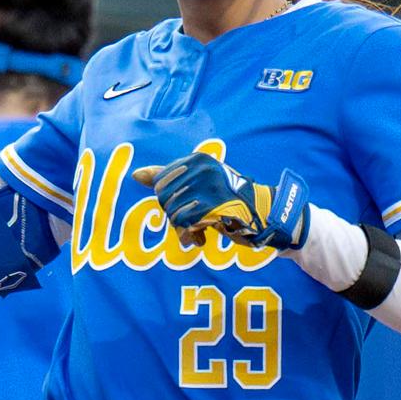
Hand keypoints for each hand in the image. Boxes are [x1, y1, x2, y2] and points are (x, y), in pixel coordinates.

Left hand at [132, 148, 309, 251]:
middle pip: (165, 200)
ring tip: (200, 232)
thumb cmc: (230, 202)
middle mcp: (202, 169)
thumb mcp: (199, 185)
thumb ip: (168, 178)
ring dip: (184, 229)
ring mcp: (209, 187)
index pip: (161, 184)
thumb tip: (136, 175)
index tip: (188, 207)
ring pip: (173, 214)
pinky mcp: (215, 207)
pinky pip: (185, 225)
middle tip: (194, 224)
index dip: (170, 202)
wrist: (265, 217)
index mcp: (198, 160)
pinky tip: (202, 238)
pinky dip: (190, 236)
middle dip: (176, 217)